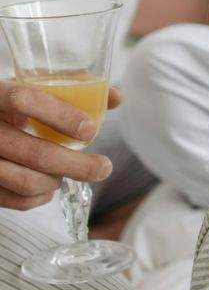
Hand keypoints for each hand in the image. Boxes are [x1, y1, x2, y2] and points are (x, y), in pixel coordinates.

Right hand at [0, 81, 118, 209]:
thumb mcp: (29, 90)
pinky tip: (49, 187)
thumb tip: (117, 98)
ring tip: (72, 172)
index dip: (61, 115)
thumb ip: (71, 89)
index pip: (24, 99)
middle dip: (77, 165)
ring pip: (27, 181)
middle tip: (103, 167)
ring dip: (57, 181)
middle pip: (35, 152)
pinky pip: (15, 200)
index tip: (90, 130)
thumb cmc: (8, 107)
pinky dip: (39, 197)